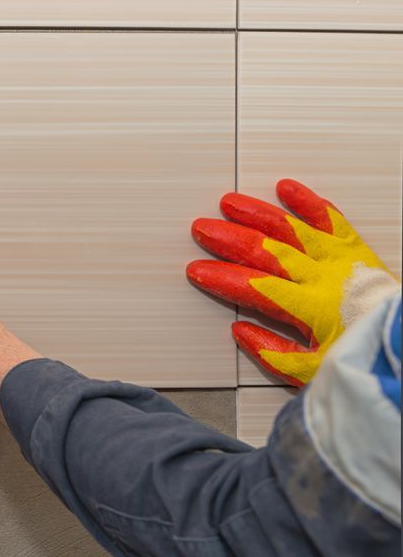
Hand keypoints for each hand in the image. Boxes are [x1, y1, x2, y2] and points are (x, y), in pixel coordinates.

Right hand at [187, 179, 398, 385]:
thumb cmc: (363, 358)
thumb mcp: (315, 371)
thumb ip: (274, 353)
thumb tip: (240, 330)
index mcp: (311, 308)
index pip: (254, 288)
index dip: (222, 278)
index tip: (197, 271)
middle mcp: (323, 277)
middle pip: (267, 252)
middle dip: (230, 239)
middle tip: (202, 229)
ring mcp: (340, 259)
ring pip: (293, 229)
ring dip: (259, 214)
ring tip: (231, 202)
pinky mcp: (355, 250)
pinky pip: (331, 220)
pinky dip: (309, 202)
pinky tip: (286, 188)